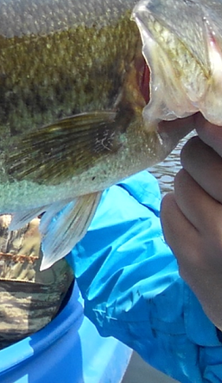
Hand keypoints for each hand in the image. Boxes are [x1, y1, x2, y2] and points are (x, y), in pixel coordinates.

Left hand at [161, 113, 221, 329]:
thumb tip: (208, 127)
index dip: (214, 133)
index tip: (204, 123)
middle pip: (197, 160)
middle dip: (199, 156)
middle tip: (207, 162)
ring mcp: (214, 243)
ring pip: (179, 185)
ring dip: (189, 185)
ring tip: (207, 198)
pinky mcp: (190, 260)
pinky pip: (168, 212)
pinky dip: (177, 208)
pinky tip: (196, 219)